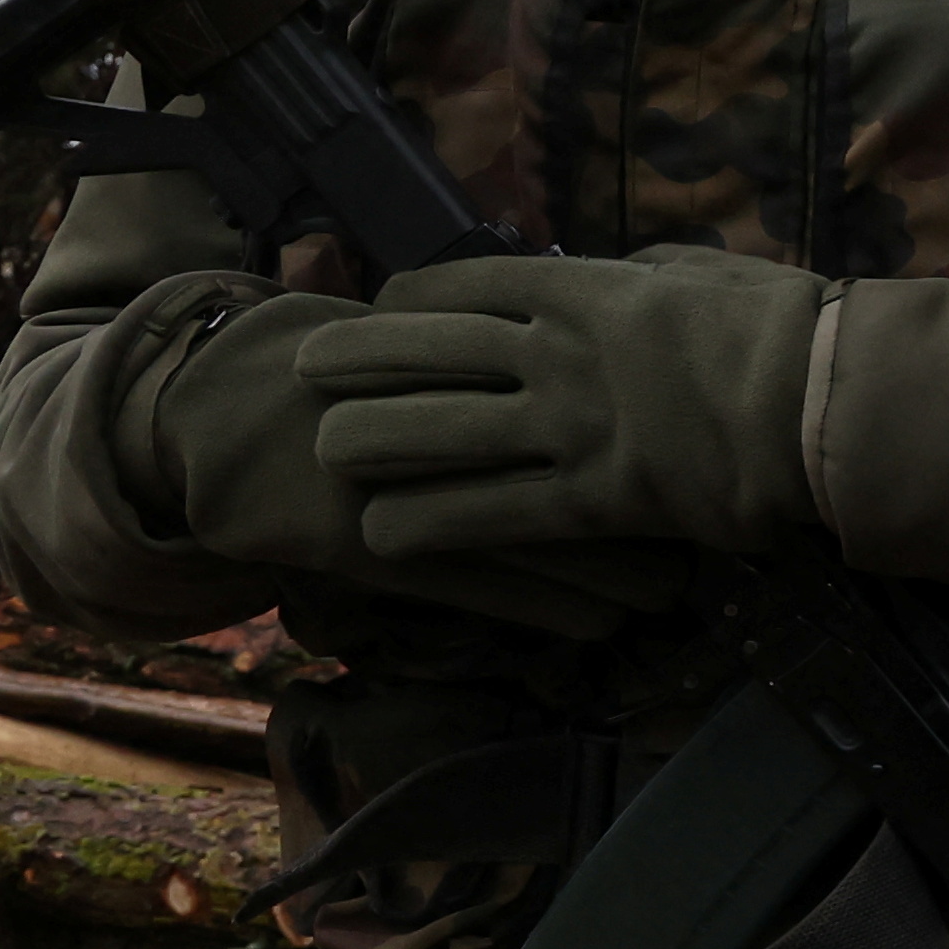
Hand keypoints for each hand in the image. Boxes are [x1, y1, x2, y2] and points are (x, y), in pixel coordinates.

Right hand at [154, 289, 685, 639]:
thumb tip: (617, 324)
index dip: (664, 430)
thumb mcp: (427, 330)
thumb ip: (507, 335)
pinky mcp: (377, 545)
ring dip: (616, 572)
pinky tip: (600, 624)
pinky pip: (481, 585)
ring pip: (543, 536)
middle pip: (583, 466)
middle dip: (656, 509)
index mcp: (472, 352)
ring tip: (675, 595)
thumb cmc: (341, 365)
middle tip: (725, 542)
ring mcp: (414, 486)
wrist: (223, 410)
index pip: (592, 391)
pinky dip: (547, 606)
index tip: (723, 455)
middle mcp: (452, 418)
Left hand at [301, 248, 833, 561]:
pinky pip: (489, 515)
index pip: (469, 285)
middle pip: (428, 352)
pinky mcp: (594, 500)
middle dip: (357, 357)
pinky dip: (427, 524)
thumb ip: (653, 271)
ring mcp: (571, 428)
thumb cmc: (787, 329)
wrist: (824, 403)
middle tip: (309, 368)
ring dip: (371, 440)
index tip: (380, 305)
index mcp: (589, 290)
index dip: (410, 296)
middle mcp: (560, 354)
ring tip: (329, 449)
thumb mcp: (712, 273)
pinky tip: (380, 535)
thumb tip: (627, 268)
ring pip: (437, 434)